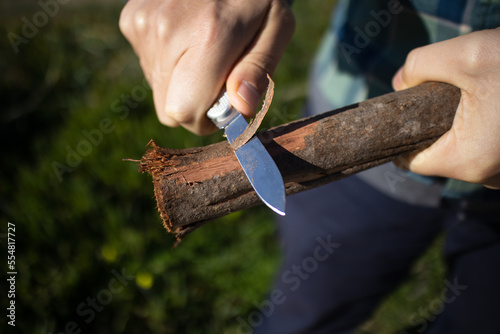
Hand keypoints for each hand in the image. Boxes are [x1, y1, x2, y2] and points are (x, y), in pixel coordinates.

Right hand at [119, 0, 294, 134]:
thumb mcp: (276, 28)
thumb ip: (258, 70)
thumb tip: (239, 109)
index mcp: (209, 36)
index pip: (184, 111)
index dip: (205, 119)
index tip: (223, 105)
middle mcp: (167, 31)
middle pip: (168, 108)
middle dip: (195, 104)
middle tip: (216, 76)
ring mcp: (143, 24)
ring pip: (158, 89)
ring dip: (181, 82)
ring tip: (202, 48)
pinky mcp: (131, 20)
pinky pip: (148, 66)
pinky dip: (168, 63)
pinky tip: (186, 36)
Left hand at [392, 28, 499, 188]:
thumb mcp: (466, 55)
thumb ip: (420, 66)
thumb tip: (400, 82)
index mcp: (469, 161)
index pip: (413, 161)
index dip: (401, 137)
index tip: (404, 113)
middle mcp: (490, 177)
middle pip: (440, 156)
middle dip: (434, 126)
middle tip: (445, 94)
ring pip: (466, 153)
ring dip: (462, 126)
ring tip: (478, 97)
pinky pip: (489, 151)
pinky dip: (485, 130)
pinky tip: (495, 105)